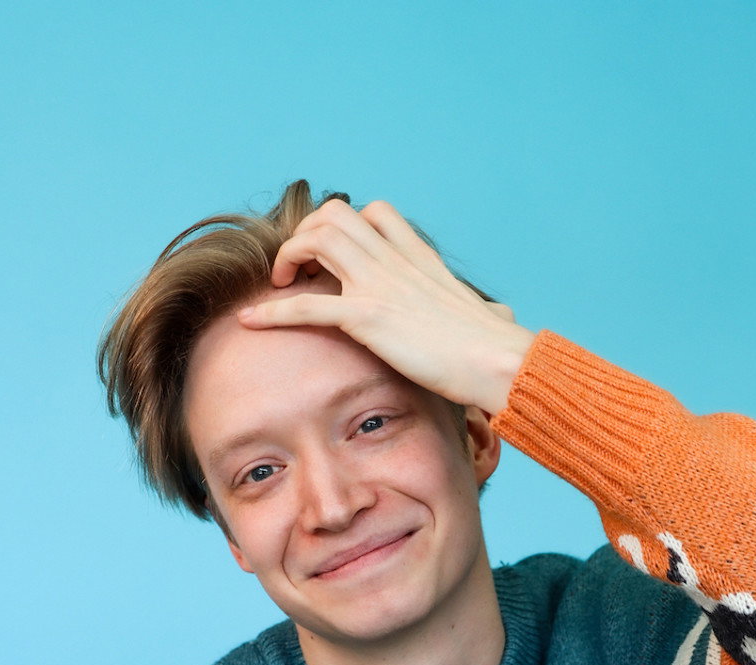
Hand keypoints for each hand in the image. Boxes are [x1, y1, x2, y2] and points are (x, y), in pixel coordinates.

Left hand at [237, 198, 535, 414]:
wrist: (497, 360)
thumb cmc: (497, 348)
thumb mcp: (489, 315)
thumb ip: (488, 310)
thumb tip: (504, 317)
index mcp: (419, 257)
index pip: (374, 212)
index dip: (345, 225)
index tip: (333, 254)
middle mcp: (394, 261)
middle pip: (334, 214)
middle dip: (306, 235)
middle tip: (298, 269)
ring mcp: (379, 284)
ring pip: (315, 240)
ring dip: (289, 258)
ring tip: (281, 284)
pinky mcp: (367, 317)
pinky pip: (305, 304)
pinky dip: (273, 311)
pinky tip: (251, 321)